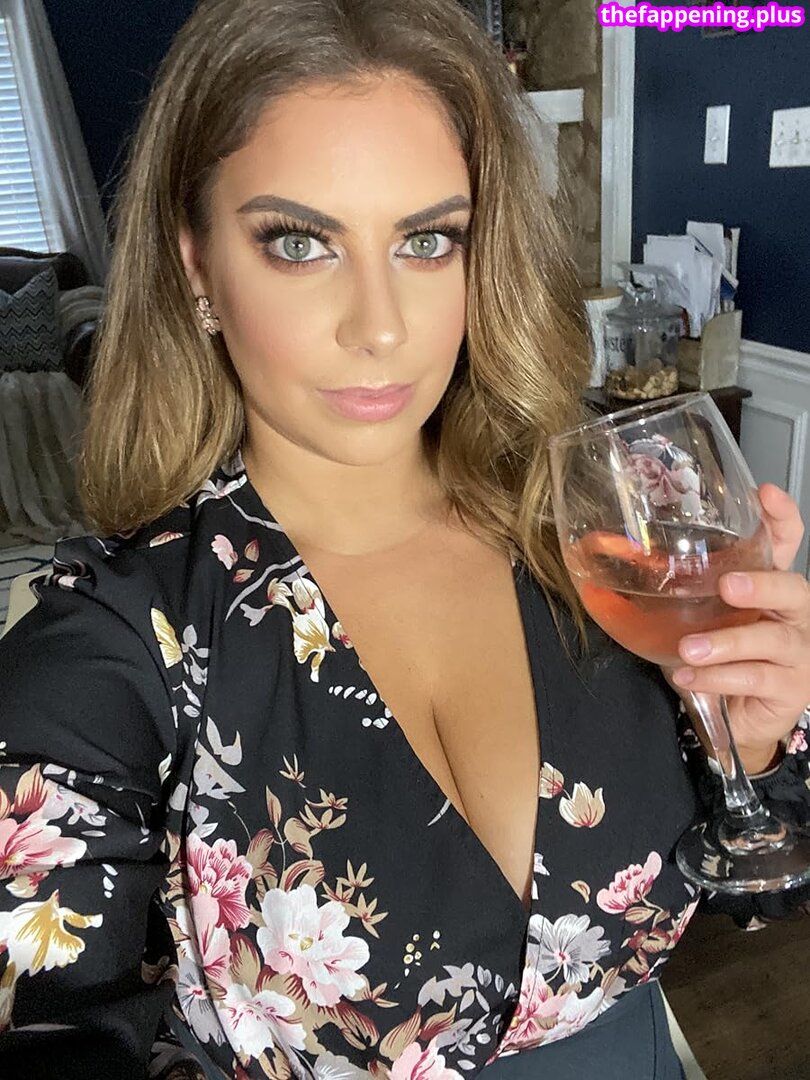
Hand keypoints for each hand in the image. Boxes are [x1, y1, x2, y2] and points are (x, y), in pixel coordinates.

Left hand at [671, 483, 809, 772]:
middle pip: (794, 589)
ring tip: (689, 648)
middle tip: (727, 585)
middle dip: (762, 583)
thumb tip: (598, 550)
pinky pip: (757, 679)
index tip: (766, 495)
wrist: (730, 717)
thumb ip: (657, 585)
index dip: (781, 518)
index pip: (785, 543)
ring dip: (728, 642)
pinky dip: (719, 678)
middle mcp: (790, 615)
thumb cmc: (712, 657)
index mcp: (766, 587)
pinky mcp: (790, 689)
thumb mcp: (687, 614)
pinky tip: (690, 678)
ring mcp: (796, 653)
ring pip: (773, 639)